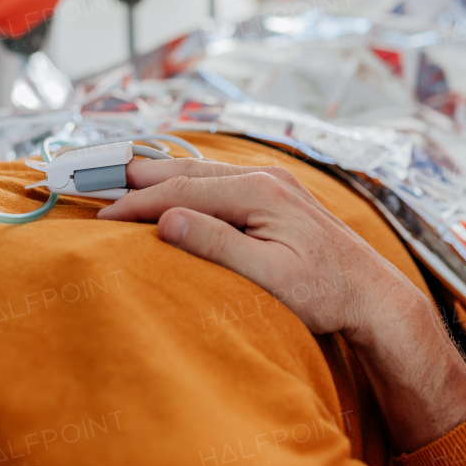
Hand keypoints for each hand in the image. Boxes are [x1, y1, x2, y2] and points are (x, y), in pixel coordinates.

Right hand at [98, 158, 465, 450]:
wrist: (374, 295)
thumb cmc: (325, 294)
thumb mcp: (270, 278)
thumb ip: (218, 245)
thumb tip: (167, 220)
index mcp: (258, 193)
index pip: (180, 192)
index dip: (136, 205)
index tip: (101, 219)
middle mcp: (263, 177)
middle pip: (185, 171)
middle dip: (137, 178)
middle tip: (91, 179)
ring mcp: (271, 181)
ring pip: (200, 170)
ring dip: (159, 176)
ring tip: (119, 179)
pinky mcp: (275, 192)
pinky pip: (216, 178)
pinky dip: (183, 181)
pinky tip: (170, 187)